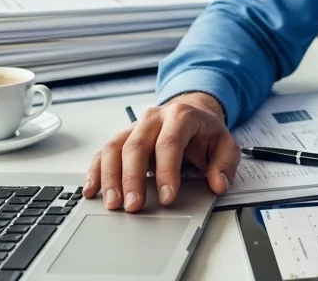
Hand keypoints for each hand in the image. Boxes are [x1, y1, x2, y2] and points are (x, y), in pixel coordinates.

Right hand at [82, 93, 238, 211]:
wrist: (192, 112)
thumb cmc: (206, 132)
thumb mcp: (226, 144)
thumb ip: (225, 164)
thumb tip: (219, 184)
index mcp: (180, 116)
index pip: (169, 143)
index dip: (167, 171)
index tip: (167, 198)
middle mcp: (153, 118)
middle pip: (136, 145)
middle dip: (133, 178)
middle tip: (134, 206)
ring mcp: (134, 126)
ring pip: (114, 148)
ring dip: (110, 177)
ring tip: (112, 203)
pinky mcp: (122, 137)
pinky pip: (103, 152)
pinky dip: (95, 171)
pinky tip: (92, 190)